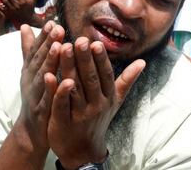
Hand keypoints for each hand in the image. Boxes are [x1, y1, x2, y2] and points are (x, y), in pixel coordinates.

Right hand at [14, 21, 63, 153]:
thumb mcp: (29, 71)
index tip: (52, 22)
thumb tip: (24, 26)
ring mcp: (34, 95)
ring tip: (59, 46)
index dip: (43, 36)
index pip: (35, 50)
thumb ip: (28, 49)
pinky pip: (48, 99)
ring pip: (43, 76)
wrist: (31, 129)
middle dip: (48, 43)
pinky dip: (54, 89)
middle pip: (39, 59)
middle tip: (58, 28)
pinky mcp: (41, 110)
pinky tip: (65, 80)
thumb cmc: (34, 95)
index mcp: (29, 70)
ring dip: (50, 61)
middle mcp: (30, 80)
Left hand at [47, 38, 145, 168]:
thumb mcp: (114, 101)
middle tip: (79, 40)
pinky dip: (55, 90)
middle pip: (90, 78)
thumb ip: (126, 80)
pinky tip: (48, 75)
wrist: (82, 150)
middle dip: (84, 58)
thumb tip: (142, 62)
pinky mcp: (63, 121)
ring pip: (74, 87)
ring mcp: (80, 113)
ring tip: (63, 48)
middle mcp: (96, 105)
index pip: (105, 75)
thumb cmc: (98, 119)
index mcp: (107, 97)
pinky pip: (60, 103)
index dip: (100, 59)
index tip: (95, 42)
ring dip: (68, 67)